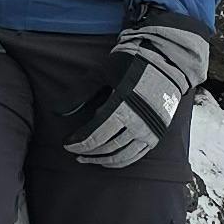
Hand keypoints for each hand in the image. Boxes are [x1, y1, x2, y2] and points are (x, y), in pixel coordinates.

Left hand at [62, 13, 209, 171]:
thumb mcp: (102, 73)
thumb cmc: (131, 64)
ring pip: (122, 156)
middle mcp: (138, 123)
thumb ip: (80, 93)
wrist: (166, 62)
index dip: (78, 143)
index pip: (95, 135)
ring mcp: (149, 131)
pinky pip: (136, 156)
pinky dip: (120, 161)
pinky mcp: (156, 134)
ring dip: (102, 160)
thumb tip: (57, 110)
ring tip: (88, 158)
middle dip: (87, 152)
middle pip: (107, 147)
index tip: (67, 144)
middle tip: (74, 151)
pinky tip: (108, 159)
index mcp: (123, 107)